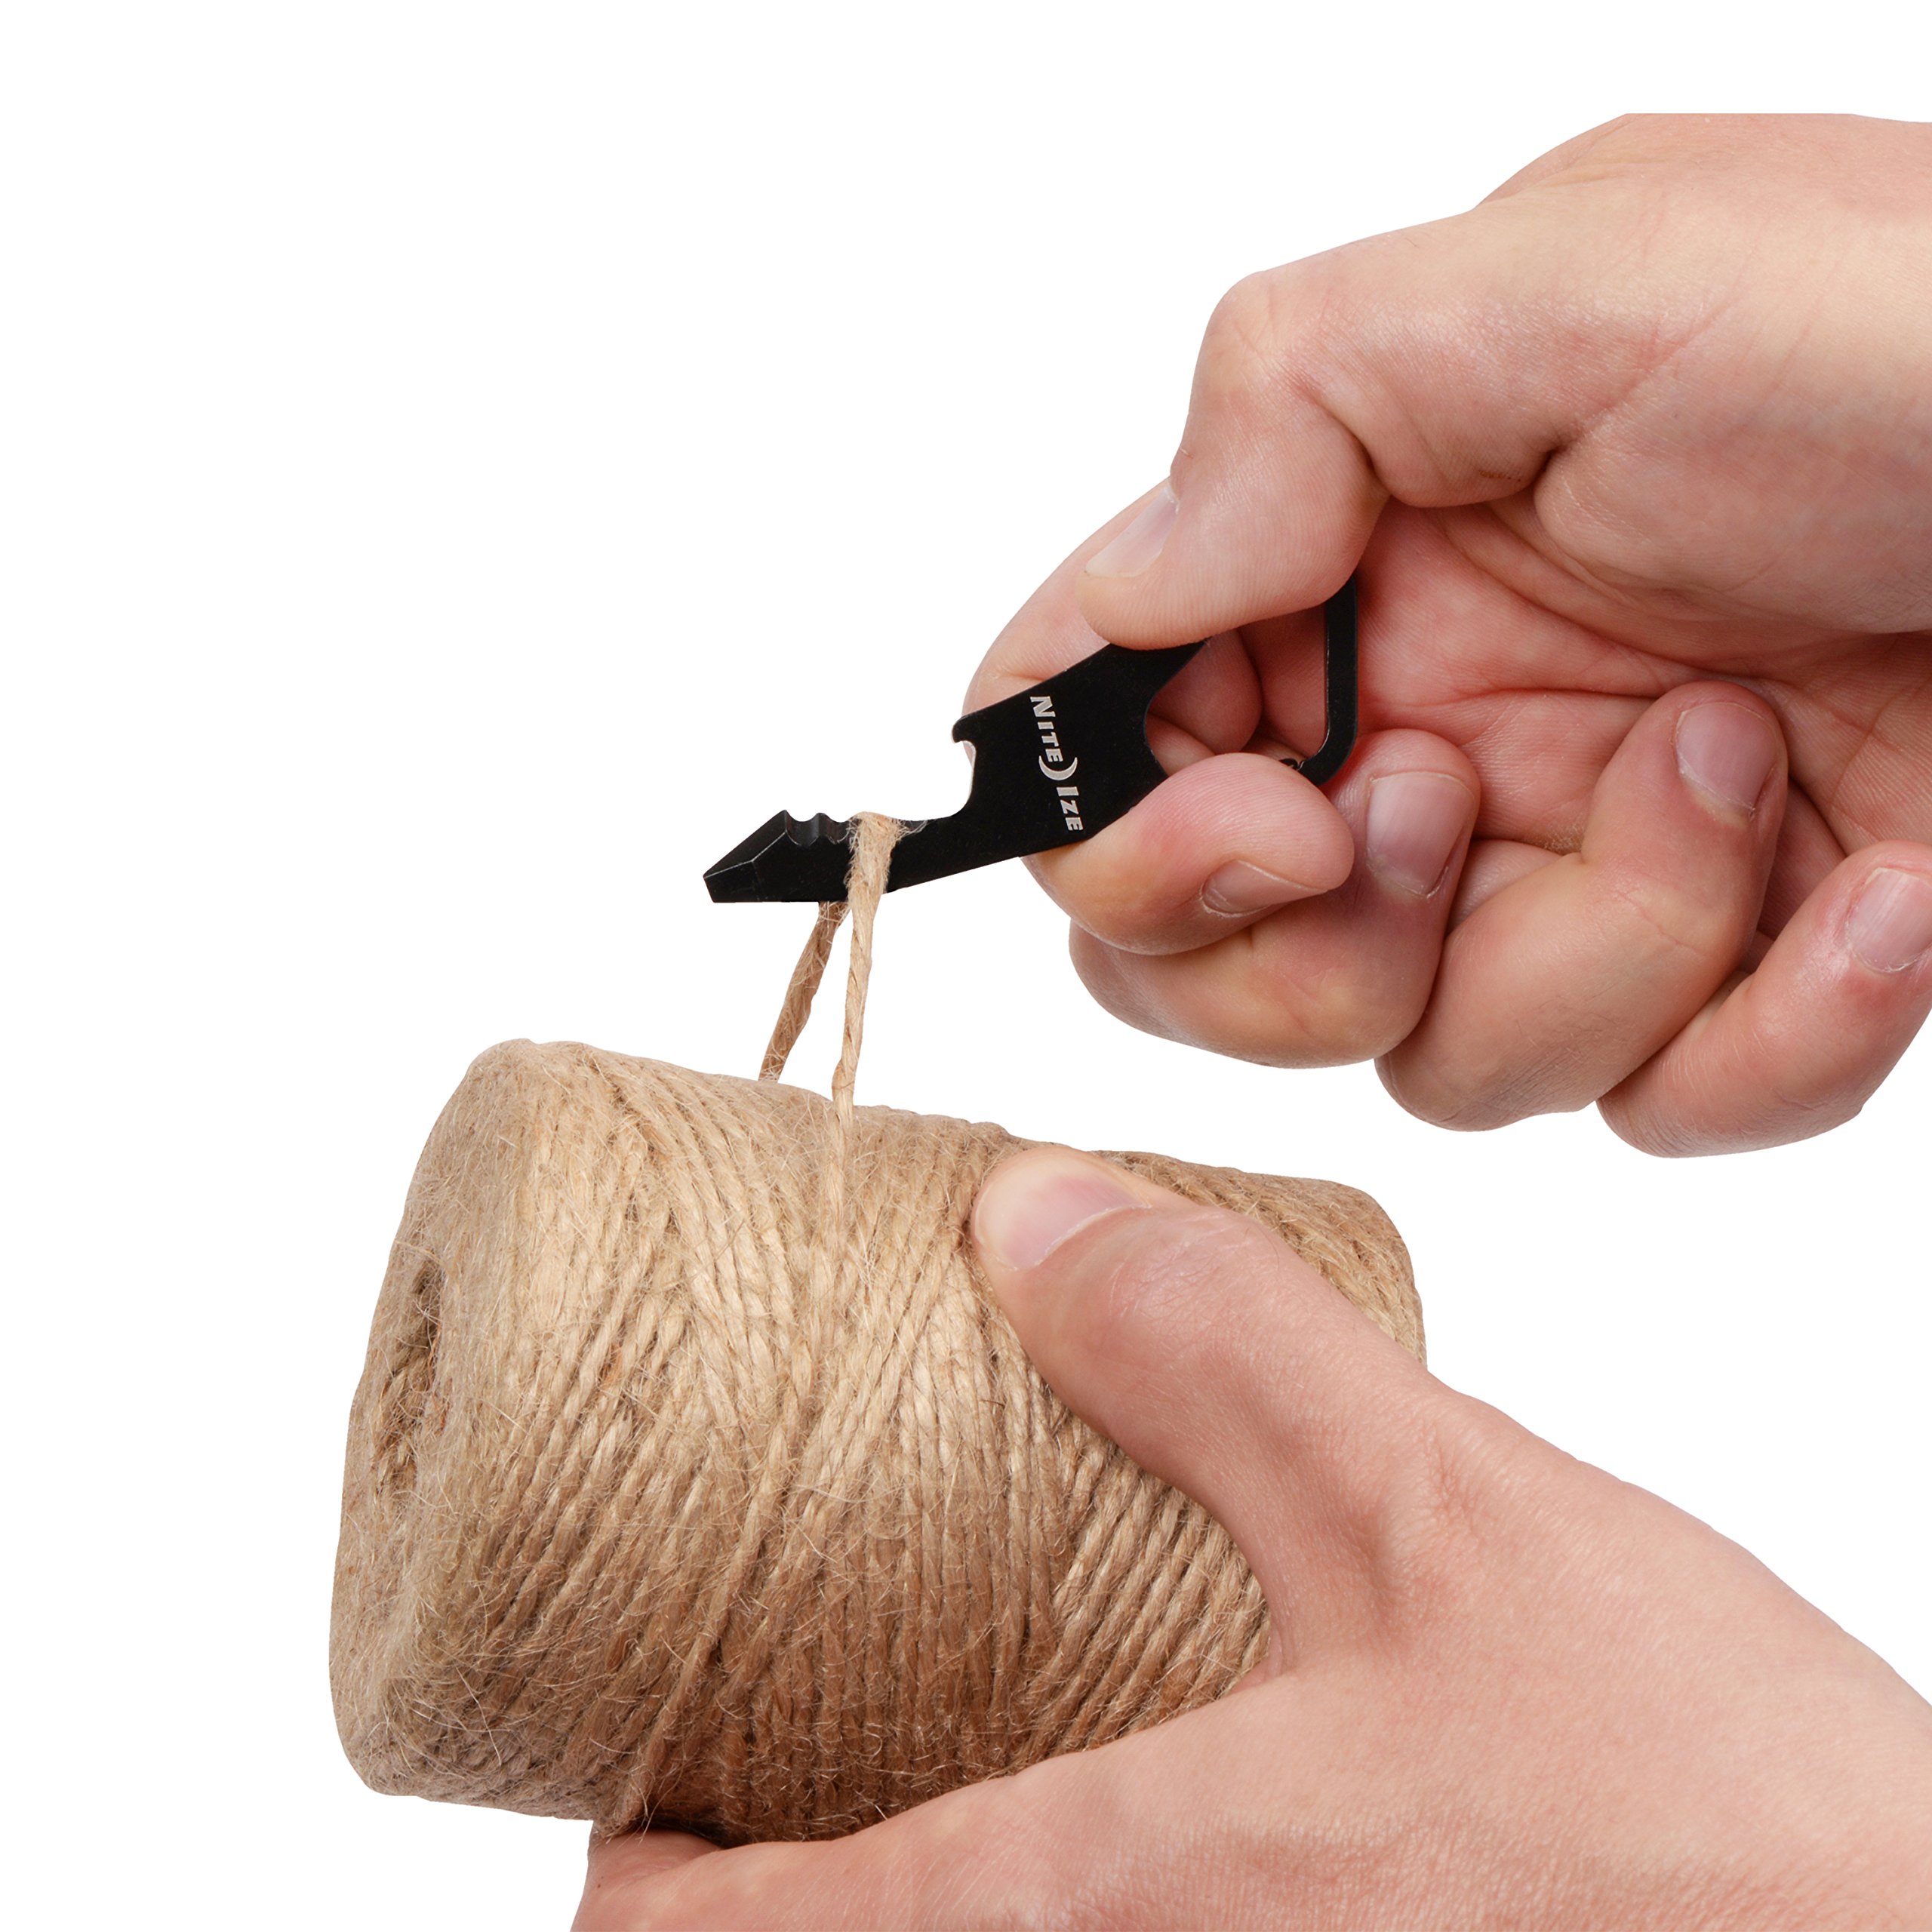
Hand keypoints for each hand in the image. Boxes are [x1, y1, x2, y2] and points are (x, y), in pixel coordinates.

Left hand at [574, 1149, 1931, 1928]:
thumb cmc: (1719, 1837)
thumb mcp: (1443, 1522)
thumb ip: (1217, 1355)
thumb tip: (1030, 1217)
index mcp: (1102, 1917)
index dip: (627, 1878)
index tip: (618, 1781)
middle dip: (763, 1881)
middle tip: (764, 1722)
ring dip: (910, 1894)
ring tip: (930, 1727)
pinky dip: (1062, 1899)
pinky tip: (1141, 1781)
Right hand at [968, 113, 1931, 1153]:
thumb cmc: (1925, 327)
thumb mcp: (1582, 282)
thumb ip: (1289, 414)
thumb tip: (1128, 602)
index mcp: (1353, 560)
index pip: (1098, 746)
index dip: (1120, 836)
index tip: (1265, 824)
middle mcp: (1437, 717)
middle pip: (1219, 961)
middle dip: (1312, 956)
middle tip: (1446, 822)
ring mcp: (1579, 855)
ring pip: (1439, 1057)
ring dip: (1599, 946)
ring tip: (1749, 756)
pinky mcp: (1738, 961)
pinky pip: (1656, 1105)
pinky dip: (1769, 1034)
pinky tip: (1889, 890)